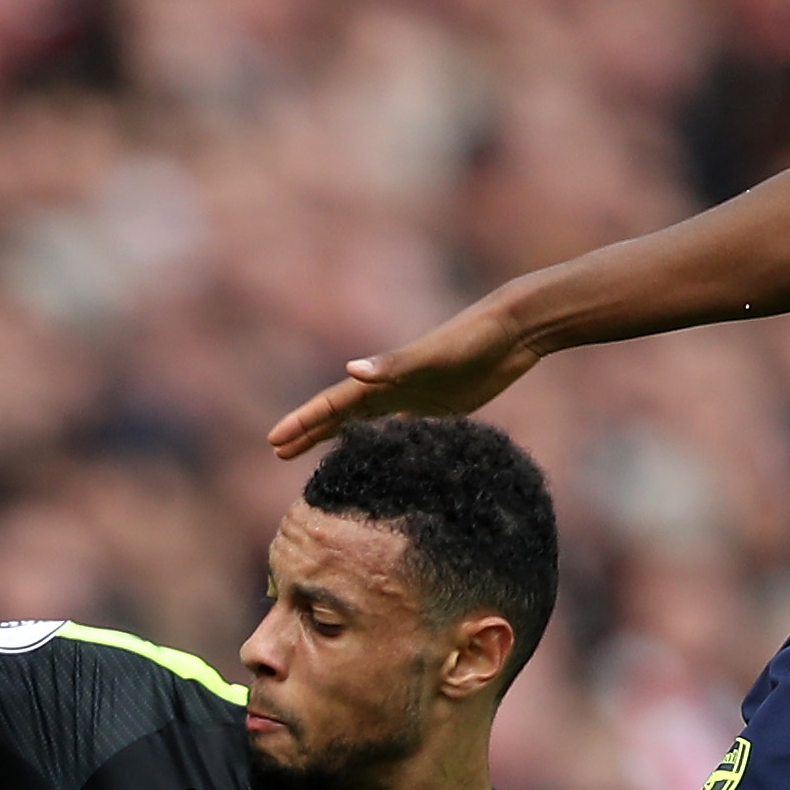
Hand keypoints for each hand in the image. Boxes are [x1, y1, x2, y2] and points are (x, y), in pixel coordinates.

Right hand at [268, 289, 534, 458]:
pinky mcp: (441, 409)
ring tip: (314, 455)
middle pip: (341, 415)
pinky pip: (402, 431)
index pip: (332, 404)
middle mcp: (393, 388)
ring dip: (340, 437)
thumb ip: (393, 364)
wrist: (514, 330)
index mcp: (384, 377)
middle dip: (309, 432)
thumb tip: (350, 369)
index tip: (275, 441)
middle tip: (279, 452)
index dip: (303, 422)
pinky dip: (384, 444)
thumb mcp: (432, 354)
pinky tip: (379, 459)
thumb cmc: (472, 339)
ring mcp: (415, 398)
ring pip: (367, 424)